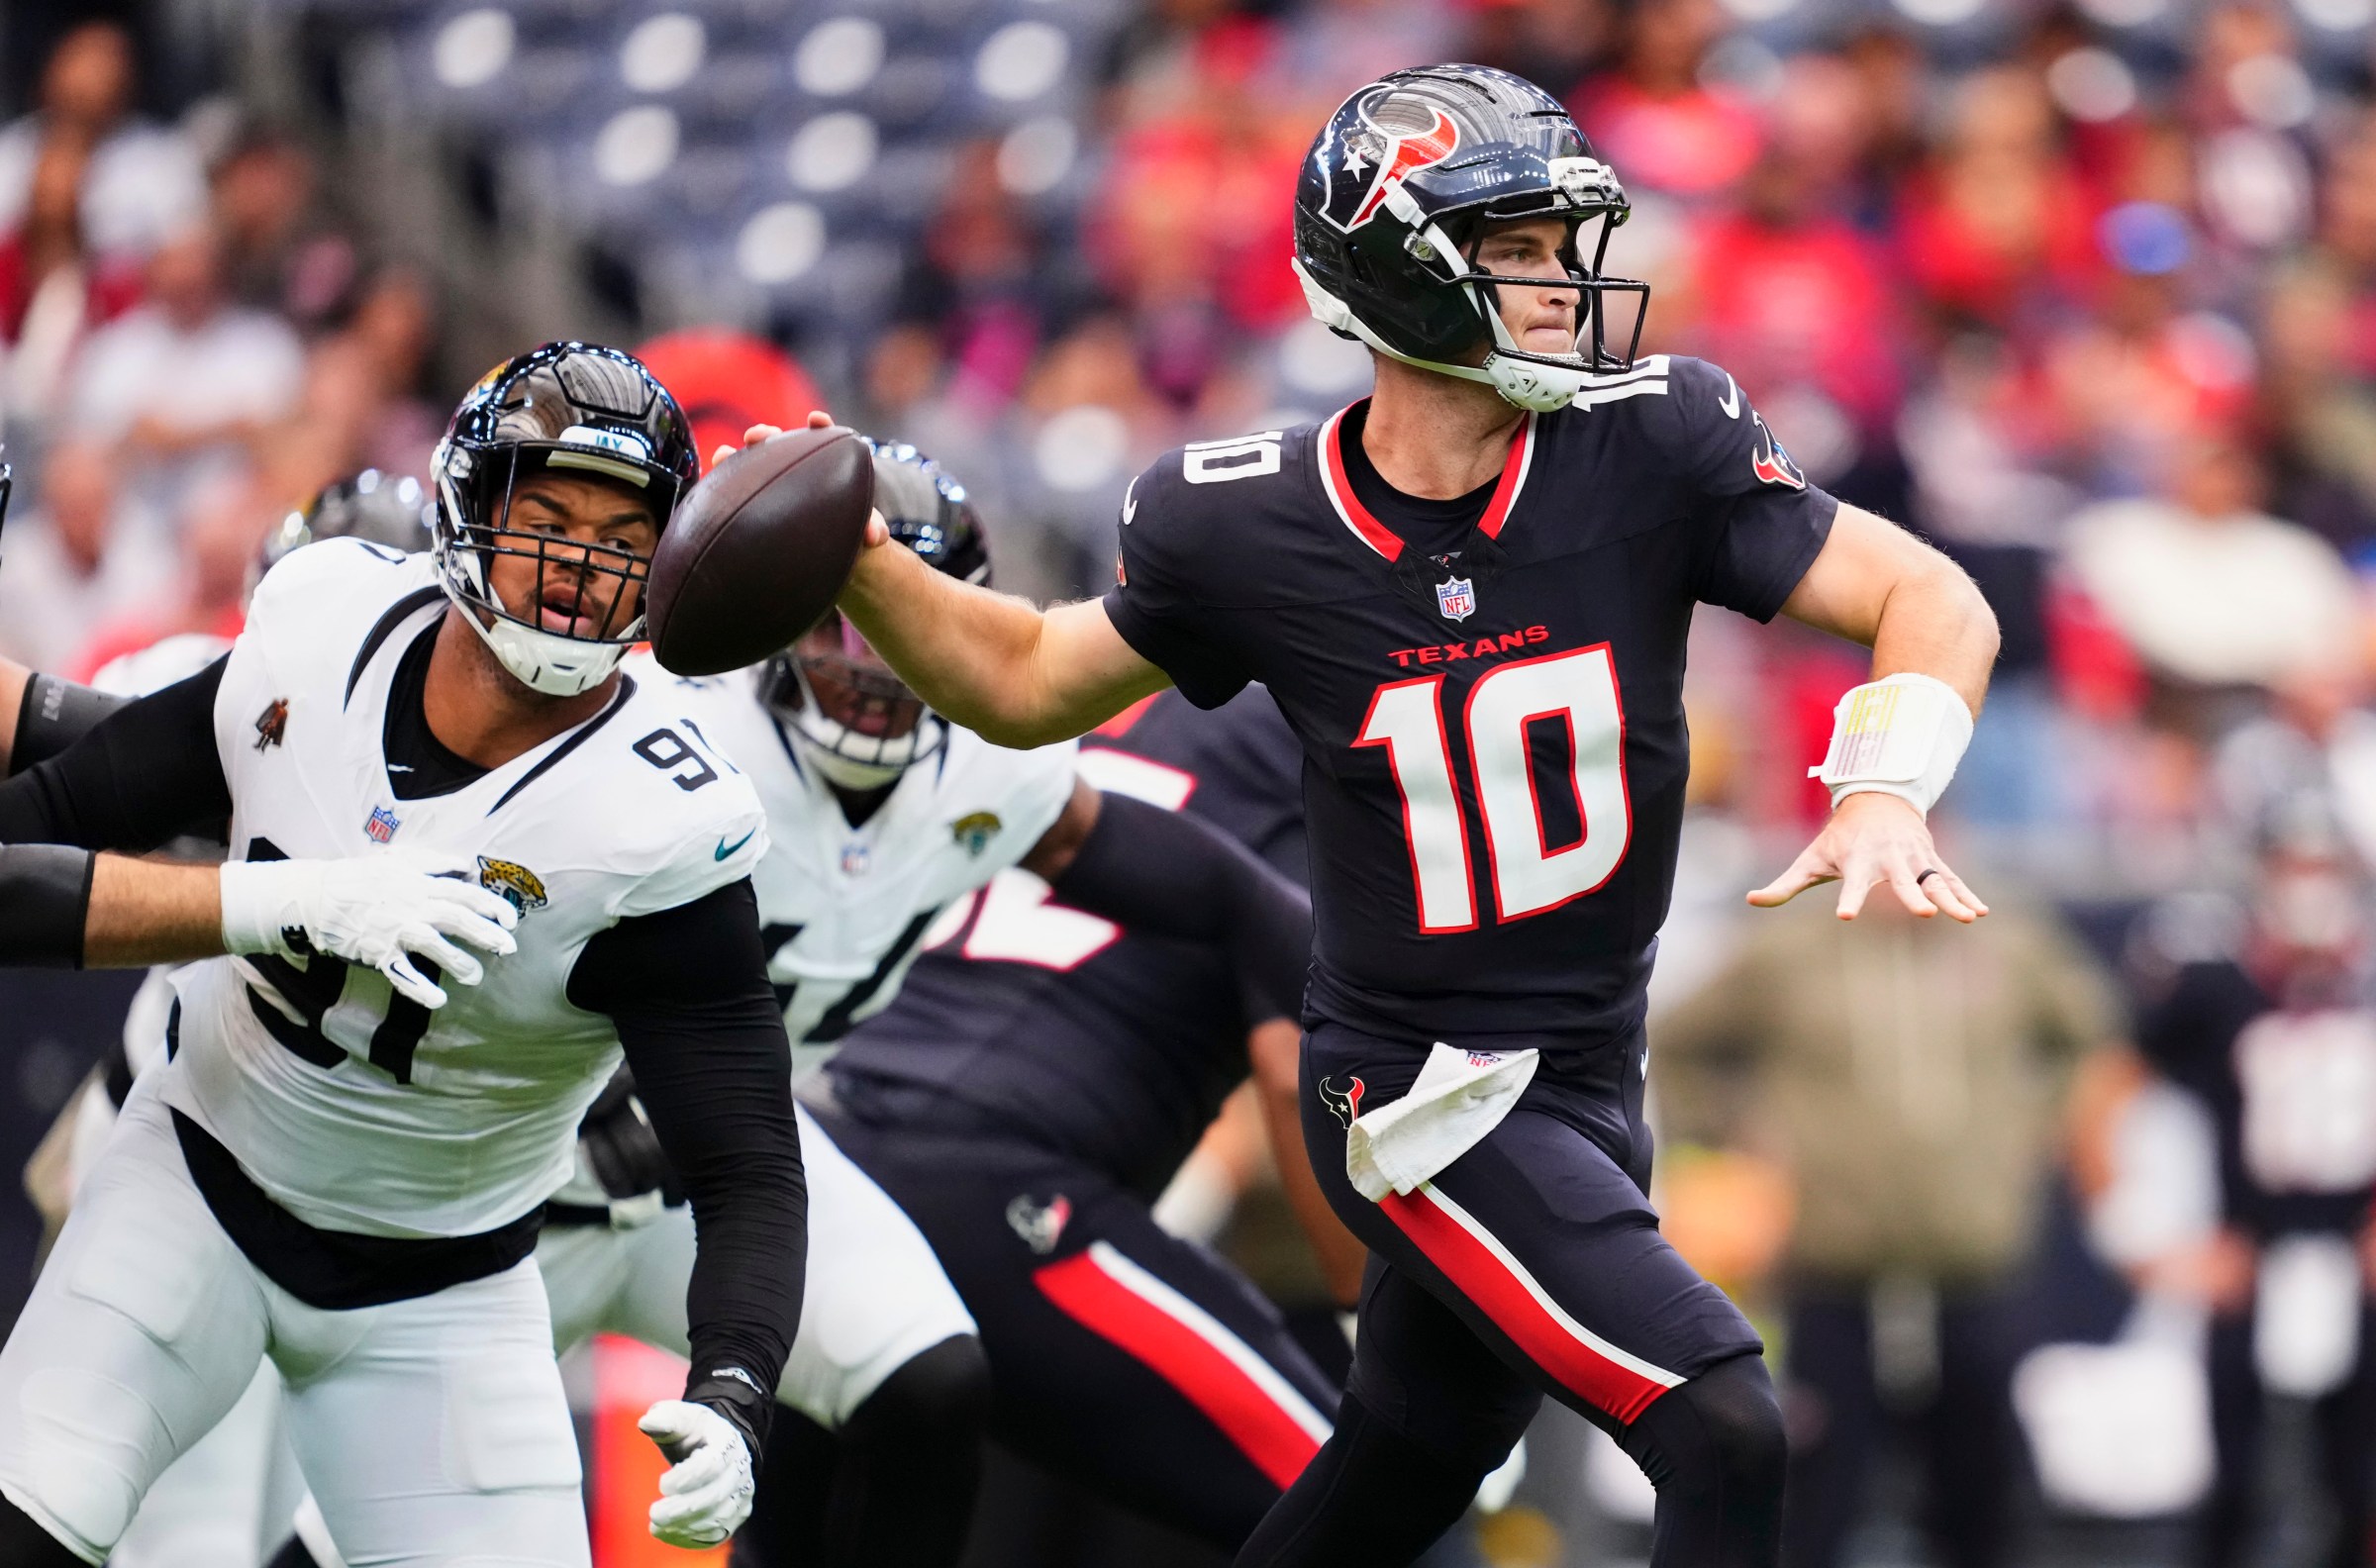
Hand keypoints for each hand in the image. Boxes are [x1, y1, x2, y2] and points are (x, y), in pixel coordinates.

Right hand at [219, 851, 519, 1006]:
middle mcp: (412, 905)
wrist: (315, 896)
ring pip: (434, 946)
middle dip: (486, 934)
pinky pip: (402, 973)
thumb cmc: (359, 877)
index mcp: (419, 883)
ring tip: (476, 976)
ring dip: (459, 962)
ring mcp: (395, 930)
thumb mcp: (396, 859)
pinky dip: (420, 988)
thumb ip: (432, 861)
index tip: (511, 920)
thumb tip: (464, 865)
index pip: (464, 893)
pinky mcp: (378, 952)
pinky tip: (439, 999)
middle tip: (509, 949)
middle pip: (457, 918)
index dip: (491, 906)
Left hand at [639, 1398, 755, 1547]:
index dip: (686, 1478)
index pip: (712, 1465)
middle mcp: (740, 1469)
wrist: (717, 1444)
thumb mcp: (680, 1417)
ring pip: (718, 1519)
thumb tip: (647, 1422)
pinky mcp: (734, 1515)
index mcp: (727, 1441)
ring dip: (685, 1527)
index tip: (661, 1484)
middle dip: (682, 1509)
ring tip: (656, 1526)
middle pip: (715, 1496)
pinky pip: (716, 1535)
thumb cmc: (694, 1431)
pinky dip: (691, 1539)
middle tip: (654, 1513)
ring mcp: (741, 1494)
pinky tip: (668, 1534)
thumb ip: (665, 1419)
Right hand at [714, 416, 890, 551]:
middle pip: (777, 444)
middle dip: (766, 435)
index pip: (822, 437)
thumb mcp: (861, 527)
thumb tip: (874, 538)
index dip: (819, 427)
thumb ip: (871, 527)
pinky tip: (710, 486)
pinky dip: (722, 483)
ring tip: (724, 456)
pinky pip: (734, 487)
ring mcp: (769, 479)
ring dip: (738, 456)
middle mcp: (792, 466)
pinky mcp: (752, 498)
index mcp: (823, 463)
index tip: (816, 421)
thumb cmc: (847, 527)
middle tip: (759, 435)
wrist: (826, 547)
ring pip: (751, 462)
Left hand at [1747, 792, 1986, 921]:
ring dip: (1952, 898)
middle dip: (1913, 895)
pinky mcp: (1931, 860)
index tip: (1847, 915)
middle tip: (1924, 913)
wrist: (1878, 800)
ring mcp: (1915, 859)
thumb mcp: (1810, 858)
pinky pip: (1951, 879)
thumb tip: (1751, 900)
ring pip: (1935, 880)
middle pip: (1903, 881)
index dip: (1850, 898)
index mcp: (1858, 861)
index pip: (1853, 884)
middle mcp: (1889, 859)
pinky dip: (1965, 894)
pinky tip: (1980, 912)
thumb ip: (1784, 884)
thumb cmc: (1839, 838)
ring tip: (1968, 918)